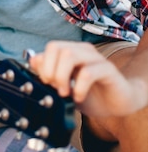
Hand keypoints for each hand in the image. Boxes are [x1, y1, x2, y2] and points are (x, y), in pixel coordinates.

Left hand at [29, 40, 147, 117]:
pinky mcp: (108, 70)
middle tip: (55, 88)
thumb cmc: (91, 94)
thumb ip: (50, 73)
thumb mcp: (65, 86)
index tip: (46, 83)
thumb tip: (33, 60)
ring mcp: (96, 59)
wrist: (118, 104)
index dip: (44, 66)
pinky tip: (79, 97)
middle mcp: (84, 51)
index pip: (51, 47)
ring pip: (70, 54)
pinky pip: (89, 72)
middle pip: (58, 47)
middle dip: (50, 70)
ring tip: (65, 93)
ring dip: (61, 76)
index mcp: (73, 51)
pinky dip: (79, 87)